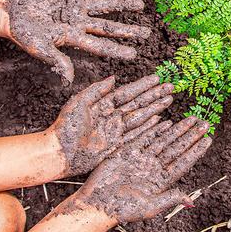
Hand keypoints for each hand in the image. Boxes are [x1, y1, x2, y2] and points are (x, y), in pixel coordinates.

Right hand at [6, 0, 149, 82]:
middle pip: (109, 27)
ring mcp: (75, 5)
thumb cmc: (22, 33)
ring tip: (140, 4)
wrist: (9, 10)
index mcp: (74, 38)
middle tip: (147, 32)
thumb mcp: (40, 49)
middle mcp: (79, 22)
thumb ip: (57, 60)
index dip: (117, 50)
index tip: (135, 55)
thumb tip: (69, 79)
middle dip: (128, 29)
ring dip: (122, 4)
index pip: (101, 46)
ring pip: (105, 5)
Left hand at [50, 74, 173, 175]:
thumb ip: (96, 90)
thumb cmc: (65, 128)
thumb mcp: (78, 103)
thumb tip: (114, 79)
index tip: (157, 78)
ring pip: (140, 117)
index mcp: (103, 104)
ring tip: (169, 99)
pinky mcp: (117, 144)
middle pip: (138, 103)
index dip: (143, 85)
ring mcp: (116, 131)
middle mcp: (112, 116)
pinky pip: (136, 134)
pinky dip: (149, 127)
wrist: (59, 153)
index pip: (127, 92)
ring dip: (155, 108)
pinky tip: (159, 121)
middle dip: (155, 95)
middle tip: (171, 87)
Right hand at [74, 116, 212, 222]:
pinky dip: (154, 129)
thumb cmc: (123, 210)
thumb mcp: (149, 207)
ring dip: (177, 130)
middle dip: (190, 136)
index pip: (183, 162)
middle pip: (176, 148)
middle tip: (204, 123)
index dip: (196, 150)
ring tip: (191, 119)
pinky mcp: (127, 153)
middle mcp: (154, 168)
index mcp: (162, 181)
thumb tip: (190, 200)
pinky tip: (165, 121)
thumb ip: (169, 199)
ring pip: (163, 140)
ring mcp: (141, 159)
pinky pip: (144, 138)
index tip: (208, 139)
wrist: (97, 204)